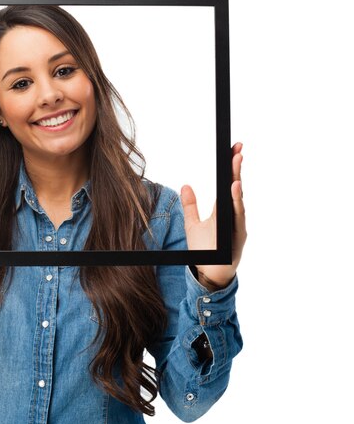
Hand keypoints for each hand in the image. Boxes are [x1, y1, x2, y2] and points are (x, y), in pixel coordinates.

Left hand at [180, 142, 246, 290]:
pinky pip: (237, 217)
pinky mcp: (237, 236)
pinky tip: (235, 189)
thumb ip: (190, 206)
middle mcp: (233, 216)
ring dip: (237, 183)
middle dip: (236, 169)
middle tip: (238, 149)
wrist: (210, 274)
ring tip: (236, 164)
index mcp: (224, 211)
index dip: (231, 168)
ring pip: (238, 201)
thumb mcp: (192, 225)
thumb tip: (185, 186)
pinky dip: (237, 202)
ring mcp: (237, 226)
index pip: (228, 184)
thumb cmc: (204, 250)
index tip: (233, 150)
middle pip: (236, 188)